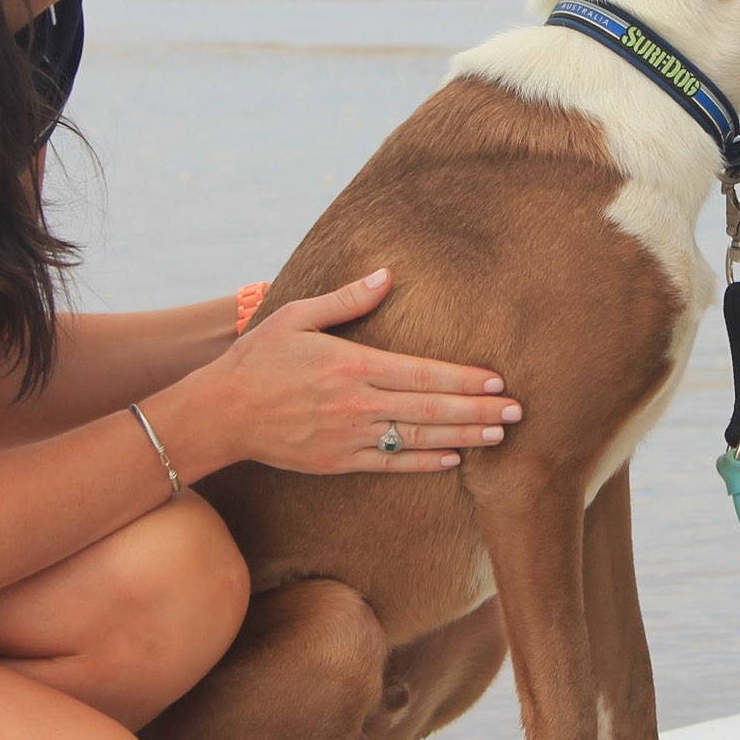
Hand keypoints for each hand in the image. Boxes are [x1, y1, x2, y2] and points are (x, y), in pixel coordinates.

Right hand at [174, 268, 516, 474]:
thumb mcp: (298, 316)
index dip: (464, 379)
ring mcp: (349, 436)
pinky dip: (424, 463)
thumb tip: (387, 275)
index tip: (498, 379)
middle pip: (431, 410)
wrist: (220, 413)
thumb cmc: (260, 358)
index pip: (422, 374)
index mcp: (353, 364)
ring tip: (499, 435)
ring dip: (463, 437)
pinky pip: (390, 465)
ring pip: (418, 440)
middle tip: (519, 412)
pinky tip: (454, 460)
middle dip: (479, 410)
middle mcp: (357, 403)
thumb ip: (347, 299)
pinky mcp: (339, 461)